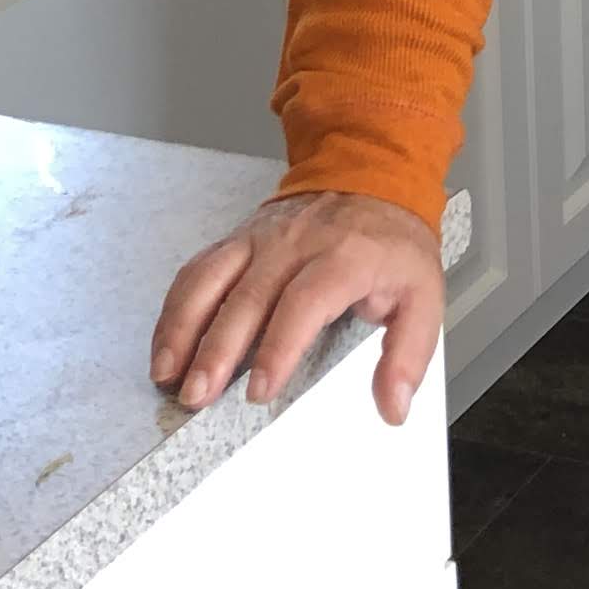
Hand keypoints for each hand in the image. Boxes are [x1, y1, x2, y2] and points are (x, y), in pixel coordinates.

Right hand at [150, 190, 443, 427]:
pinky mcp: (236, 241)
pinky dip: (174, 310)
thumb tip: (392, 408)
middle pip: (247, 299)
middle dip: (217, 352)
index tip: (259, 391)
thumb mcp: (423, 297)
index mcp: (344, 258)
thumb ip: (408, 355)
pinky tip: (165, 347)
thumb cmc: (392, 248)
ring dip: (183, 330)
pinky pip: (196, 273)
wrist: (370, 180)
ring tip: (168, 376)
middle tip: (197, 397)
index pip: (304, 302)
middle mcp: (294, 246)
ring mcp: (259, 240)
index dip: (279, 348)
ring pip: (209, 282)